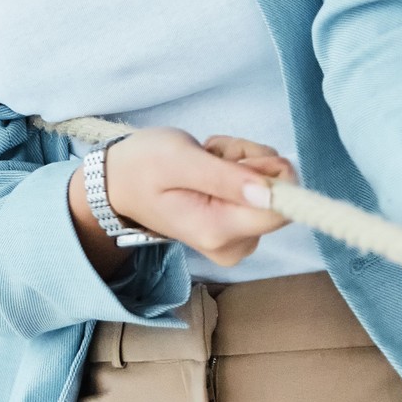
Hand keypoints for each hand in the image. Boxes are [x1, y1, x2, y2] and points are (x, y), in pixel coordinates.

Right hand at [78, 128, 292, 270]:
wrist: (120, 183)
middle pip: (278, 196)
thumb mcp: (179, 160)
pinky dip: (238, 173)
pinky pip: (260, 195)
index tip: (235, 157)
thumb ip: (225, 177)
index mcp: (219, 230)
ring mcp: (237, 241)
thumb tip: (272, 193)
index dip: (269, 172)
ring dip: (241, 164)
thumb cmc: (143, 166)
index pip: (281, 208)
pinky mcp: (237, 232)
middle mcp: (235, 245)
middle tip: (211, 156)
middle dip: (248, 162)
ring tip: (205, 161)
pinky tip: (209, 170)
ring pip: (270, 190)